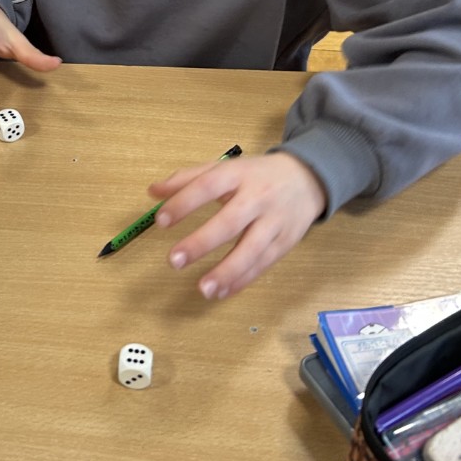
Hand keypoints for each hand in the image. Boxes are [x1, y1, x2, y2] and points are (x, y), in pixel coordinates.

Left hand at [149, 152, 326, 300]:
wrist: (308, 178)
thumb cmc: (256, 175)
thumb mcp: (224, 168)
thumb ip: (188, 178)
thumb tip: (153, 191)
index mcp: (238, 174)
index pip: (208, 186)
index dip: (184, 203)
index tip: (160, 221)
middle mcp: (258, 198)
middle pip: (230, 221)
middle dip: (201, 242)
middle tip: (173, 260)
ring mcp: (274, 222)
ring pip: (252, 249)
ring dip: (227, 271)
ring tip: (203, 289)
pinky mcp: (285, 242)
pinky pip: (264, 264)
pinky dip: (243, 280)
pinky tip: (222, 292)